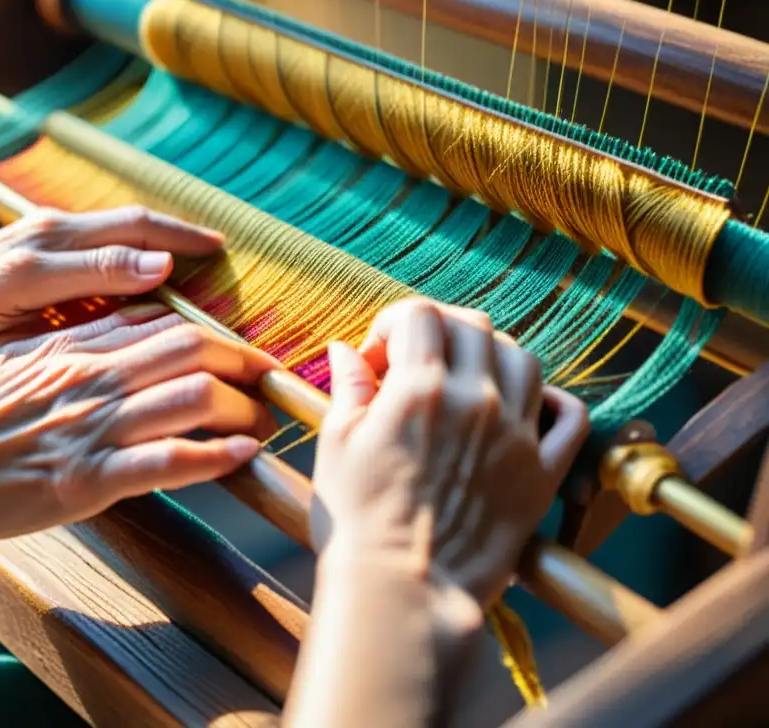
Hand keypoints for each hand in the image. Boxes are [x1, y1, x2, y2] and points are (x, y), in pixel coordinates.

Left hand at [0, 205, 224, 385]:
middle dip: (184, 236)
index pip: (117, 261)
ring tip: (212, 254)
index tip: (216, 284)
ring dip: (167, 232)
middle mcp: (36, 236)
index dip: (169, 270)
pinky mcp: (35, 231)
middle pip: (130, 223)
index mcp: (26, 272)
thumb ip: (60, 333)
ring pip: (120, 219)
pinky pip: (102, 228)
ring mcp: (35, 227)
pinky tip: (164, 259)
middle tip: (231, 255)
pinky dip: (140, 239)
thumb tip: (129, 315)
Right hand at [0, 316, 278, 571]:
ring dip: (242, 409)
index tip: (245, 349)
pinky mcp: (86, 478)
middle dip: (244, 360)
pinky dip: (213, 457)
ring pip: (192, 396)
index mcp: (73, 346)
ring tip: (266, 423)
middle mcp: (90, 376)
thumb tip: (124, 330)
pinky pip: (166, 460)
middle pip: (192, 346)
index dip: (216, 333)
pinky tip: (241, 457)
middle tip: (271, 380)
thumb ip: (72, 345)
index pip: (163, 323)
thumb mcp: (15, 363)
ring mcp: (91, 426)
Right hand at [312, 298, 588, 607]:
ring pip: (524, 358)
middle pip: (475, 326)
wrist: (404, 592)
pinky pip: (570, 417)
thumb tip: (343, 350)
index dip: (393, 323)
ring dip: (492, 353)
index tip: (378, 353)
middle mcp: (478, 401)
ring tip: (466, 377)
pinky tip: (527, 403)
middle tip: (418, 356)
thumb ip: (348, 387)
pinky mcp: (541, 473)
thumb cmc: (358, 522)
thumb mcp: (336, 445)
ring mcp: (517, 435)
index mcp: (422, 389)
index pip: (420, 315)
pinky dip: (553, 399)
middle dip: (441, 328)